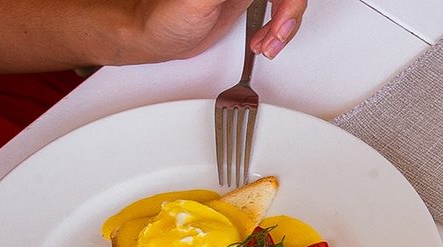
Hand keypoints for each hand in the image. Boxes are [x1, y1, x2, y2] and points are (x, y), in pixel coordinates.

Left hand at [130, 0, 307, 62]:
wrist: (154, 36)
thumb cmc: (166, 17)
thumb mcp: (202, 0)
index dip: (287, 2)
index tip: (282, 13)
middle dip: (288, 13)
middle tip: (277, 34)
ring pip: (285, 1)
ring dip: (285, 25)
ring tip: (269, 45)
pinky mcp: (246, 1)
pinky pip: (278, 11)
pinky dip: (278, 30)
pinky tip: (265, 42)